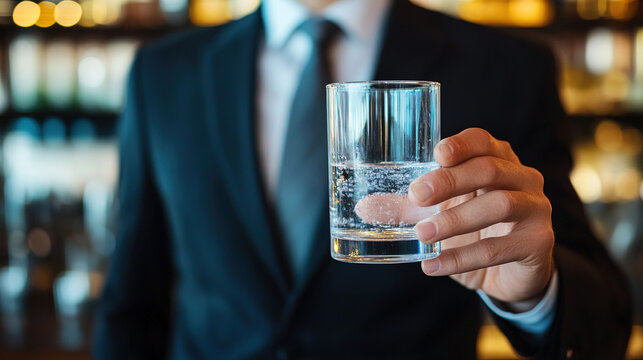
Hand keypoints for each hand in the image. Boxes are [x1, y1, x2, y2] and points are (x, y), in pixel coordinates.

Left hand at [356, 128, 554, 309]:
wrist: (509, 272)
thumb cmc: (472, 230)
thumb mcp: (439, 213)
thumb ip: (407, 208)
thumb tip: (364, 207)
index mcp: (498, 160)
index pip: (483, 141)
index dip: (461, 144)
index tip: (436, 154)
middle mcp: (522, 178)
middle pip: (489, 169)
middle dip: (450, 181)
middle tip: (417, 196)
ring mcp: (536, 209)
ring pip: (500, 204)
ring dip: (455, 219)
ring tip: (421, 234)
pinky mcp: (538, 243)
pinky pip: (499, 248)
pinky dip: (462, 258)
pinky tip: (433, 266)